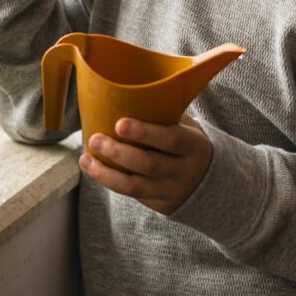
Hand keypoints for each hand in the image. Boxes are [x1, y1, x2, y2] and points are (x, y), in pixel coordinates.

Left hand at [79, 113, 212, 214]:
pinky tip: (93, 168)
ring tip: (86, 158)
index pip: (170, 139)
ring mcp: (171, 191)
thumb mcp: (187, 127)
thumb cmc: (186, 143)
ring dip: (106, 173)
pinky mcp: (159, 205)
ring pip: (135, 186)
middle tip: (95, 139)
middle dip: (119, 153)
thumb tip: (125, 91)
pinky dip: (109, 181)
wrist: (210, 182)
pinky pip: (131, 194)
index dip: (145, 132)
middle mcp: (184, 171)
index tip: (119, 123)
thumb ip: (165, 115)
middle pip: (149, 164)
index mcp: (194, 146)